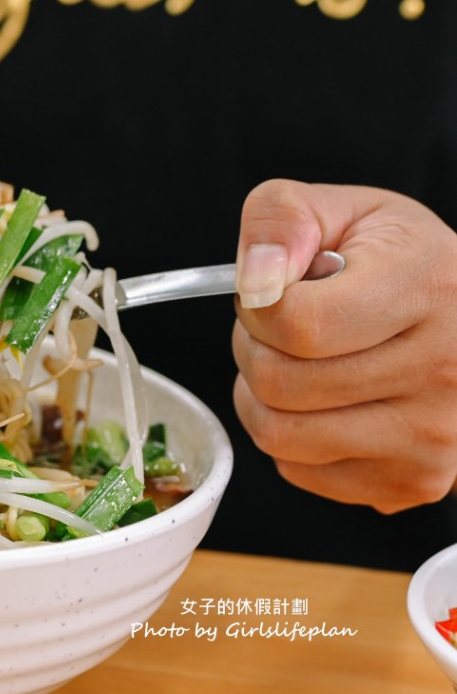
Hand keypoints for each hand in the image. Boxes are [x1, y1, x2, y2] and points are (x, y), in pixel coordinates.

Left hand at [232, 179, 456, 512]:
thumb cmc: (400, 266)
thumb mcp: (345, 213)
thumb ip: (281, 217)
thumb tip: (255, 278)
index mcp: (429, 286)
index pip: (297, 324)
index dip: (257, 307)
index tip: (273, 292)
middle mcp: (444, 368)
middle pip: (277, 383)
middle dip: (254, 349)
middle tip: (281, 330)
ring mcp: (433, 434)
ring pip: (278, 435)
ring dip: (263, 398)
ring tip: (299, 364)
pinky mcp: (415, 481)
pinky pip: (298, 470)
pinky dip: (290, 438)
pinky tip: (326, 403)